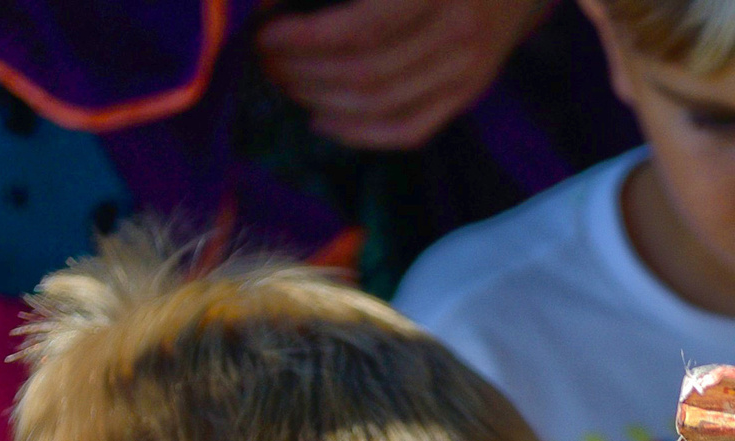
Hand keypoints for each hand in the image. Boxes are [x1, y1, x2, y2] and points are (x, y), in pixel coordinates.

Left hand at [257, 0, 554, 150]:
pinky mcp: (470, 92)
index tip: (265, 32)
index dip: (305, 39)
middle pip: (367, 73)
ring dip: (321, 100)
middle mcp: (459, 32)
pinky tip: (323, 121)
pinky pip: (411, 130)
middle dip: (303, 72)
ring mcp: (469, 69)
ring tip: (287, 84)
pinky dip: (360, 134)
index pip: (362, 30)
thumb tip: (273, 0)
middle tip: (266, 60)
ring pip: (382, 106)